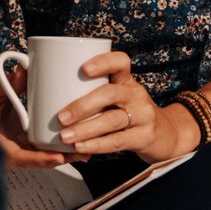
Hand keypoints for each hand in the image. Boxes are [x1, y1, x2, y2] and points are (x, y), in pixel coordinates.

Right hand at [0, 59, 72, 168]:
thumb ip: (7, 82)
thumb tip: (25, 70)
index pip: (15, 156)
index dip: (37, 159)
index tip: (57, 157)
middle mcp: (3, 148)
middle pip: (34, 160)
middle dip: (59, 159)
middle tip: (82, 154)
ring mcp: (13, 146)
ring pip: (39, 156)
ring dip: (62, 155)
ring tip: (86, 152)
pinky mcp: (20, 141)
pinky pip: (39, 148)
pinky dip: (56, 147)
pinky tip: (76, 145)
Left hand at [55, 51, 189, 162]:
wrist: (165, 134)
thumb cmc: (130, 113)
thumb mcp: (118, 97)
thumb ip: (93, 93)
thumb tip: (46, 91)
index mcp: (126, 80)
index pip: (120, 62)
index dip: (103, 62)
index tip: (83, 68)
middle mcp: (136, 94)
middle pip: (110, 94)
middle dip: (83, 105)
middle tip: (61, 116)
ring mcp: (143, 115)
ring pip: (112, 119)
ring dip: (86, 128)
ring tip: (65, 136)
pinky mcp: (144, 137)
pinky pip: (118, 140)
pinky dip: (96, 145)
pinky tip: (81, 147)